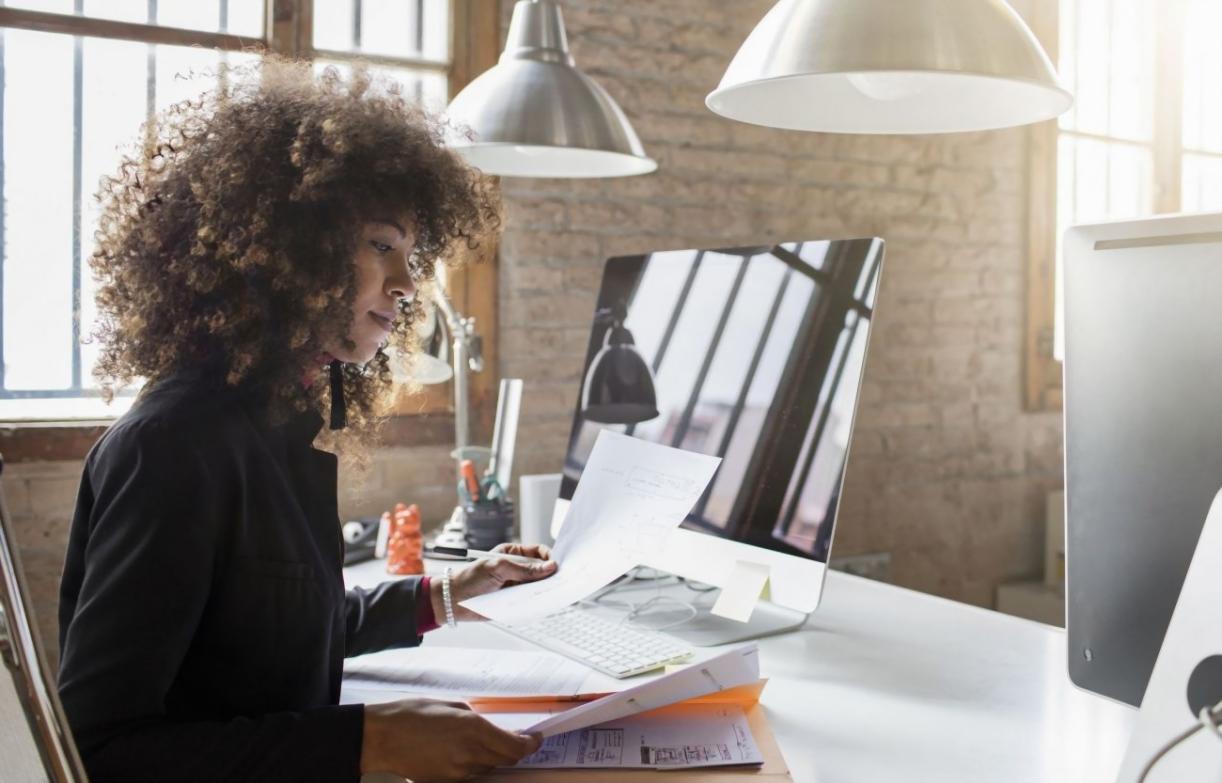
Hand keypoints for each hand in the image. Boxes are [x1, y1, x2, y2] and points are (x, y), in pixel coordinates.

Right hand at [361, 697, 540, 780]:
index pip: (515, 746)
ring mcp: (458, 772)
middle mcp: (470, 753)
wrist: (382, 738)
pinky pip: (469, 774)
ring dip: (491, 756)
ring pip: (488, 767)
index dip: (530, 745)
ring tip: (477, 742)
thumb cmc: (411, 715)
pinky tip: (459, 752)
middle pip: (506, 759)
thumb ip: (474, 718)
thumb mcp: (449, 706)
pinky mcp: (446, 782)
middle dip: (513, 750)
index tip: (535, 739)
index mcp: (473, 729)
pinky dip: (473, 764)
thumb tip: (488, 726)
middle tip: (514, 739)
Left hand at [431, 544, 556, 621]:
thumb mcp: (498, 568)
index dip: (549, 558)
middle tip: (559, 582)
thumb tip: (549, 567)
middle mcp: (517, 569)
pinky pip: (531, 601)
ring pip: (538, 587)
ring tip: (550, 594)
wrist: (454, 601)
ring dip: (544, 590)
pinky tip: (540, 602)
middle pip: (542, 570)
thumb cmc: (471, 579)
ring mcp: (516, 585)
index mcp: (513, 554)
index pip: (539, 552)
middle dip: (549, 575)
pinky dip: (537, 602)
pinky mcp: (514, 601)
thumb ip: (524, 569)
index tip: (556, 566)